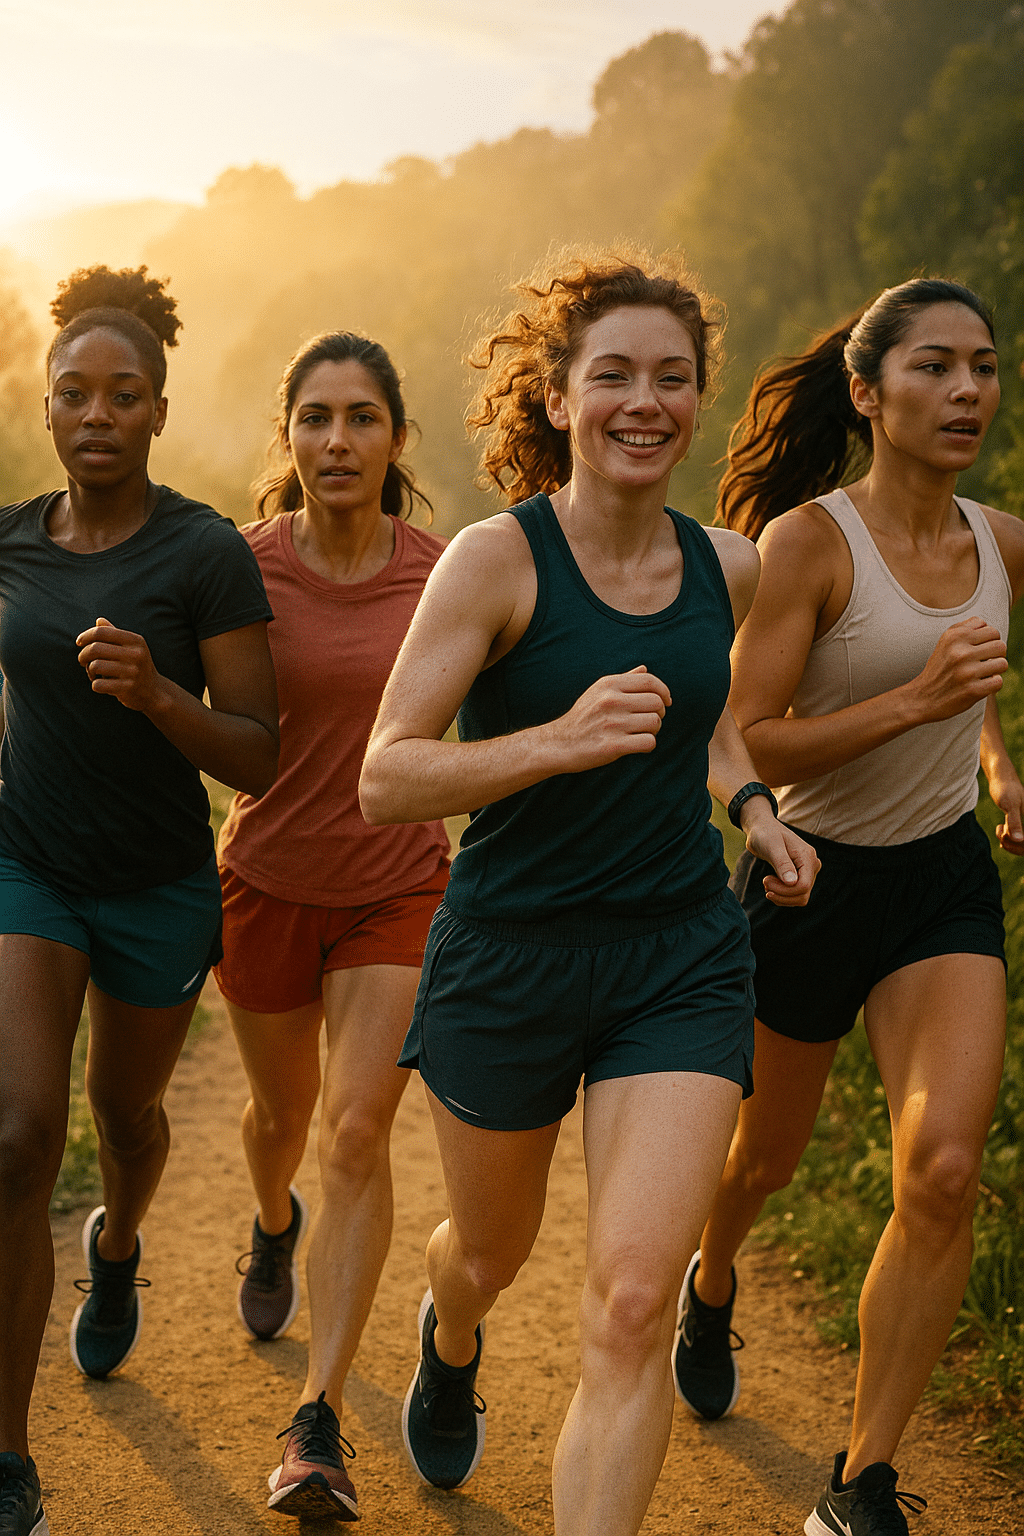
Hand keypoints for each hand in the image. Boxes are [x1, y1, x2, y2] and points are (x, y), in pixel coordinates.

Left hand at [76, 616, 164, 713]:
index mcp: (135, 641)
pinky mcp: (127, 688)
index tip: (79, 642)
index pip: (102, 632)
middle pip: (95, 648)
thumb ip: (114, 633)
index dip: (86, 636)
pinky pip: (98, 684)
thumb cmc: (137, 665)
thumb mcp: (131, 647)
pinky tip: (101, 684)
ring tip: (93, 673)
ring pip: (95, 666)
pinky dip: (95, 684)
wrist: (154, 690)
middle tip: (83, 660)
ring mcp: (133, 672)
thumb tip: (99, 621)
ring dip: (89, 670)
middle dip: (83, 655)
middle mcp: (136, 655)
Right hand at [544, 665, 671, 771]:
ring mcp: (612, 723)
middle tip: (649, 721)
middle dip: (659, 713)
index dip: (664, 691)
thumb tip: (644, 669)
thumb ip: (623, 680)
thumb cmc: (583, 717)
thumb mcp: (598, 692)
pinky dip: (648, 745)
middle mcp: (611, 700)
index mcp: (609, 684)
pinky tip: (639, 745)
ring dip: (653, 730)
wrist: (559, 743)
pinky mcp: (613, 745)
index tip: (666, 702)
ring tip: (641, 733)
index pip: (650, 681)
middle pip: (656, 702)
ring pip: (655, 723)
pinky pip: (649, 742)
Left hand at [741, 801, 819, 905]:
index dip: (784, 890)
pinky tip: (771, 886)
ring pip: (800, 898)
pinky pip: (796, 895)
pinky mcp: (800, 876)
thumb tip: (792, 883)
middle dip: (781, 894)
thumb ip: (782, 864)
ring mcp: (807, 872)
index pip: (803, 886)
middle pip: (802, 894)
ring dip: (781, 897)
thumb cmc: (765, 834)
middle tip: (765, 883)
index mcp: (808, 857)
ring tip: (766, 884)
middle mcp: (812, 865)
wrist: (762, 829)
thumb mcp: (771, 846)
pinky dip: (782, 896)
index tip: (765, 880)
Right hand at [908, 617, 1006, 723]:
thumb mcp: (945, 642)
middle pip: (1000, 645)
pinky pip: (998, 681)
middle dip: (996, 655)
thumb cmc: (939, 668)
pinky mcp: (973, 690)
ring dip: (995, 670)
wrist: (922, 698)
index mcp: (955, 636)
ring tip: (982, 674)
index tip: (979, 650)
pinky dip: (992, 685)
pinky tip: (980, 685)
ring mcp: (967, 672)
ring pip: (1003, 663)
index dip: (989, 641)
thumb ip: (965, 628)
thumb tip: (987, 624)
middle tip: (984, 663)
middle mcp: (960, 652)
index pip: (992, 630)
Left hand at [986, 760, 1023, 854]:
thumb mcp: (1010, 806)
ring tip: (999, 828)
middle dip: (1011, 844)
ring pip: (1020, 843)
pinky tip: (1000, 830)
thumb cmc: (1006, 789)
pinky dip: (1008, 838)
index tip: (1004, 831)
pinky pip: (1017, 838)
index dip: (1018, 844)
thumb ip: (1015, 823)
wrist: (1001, 777)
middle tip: (1000, 830)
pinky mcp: (1020, 821)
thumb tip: (1020, 840)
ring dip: (1008, 841)